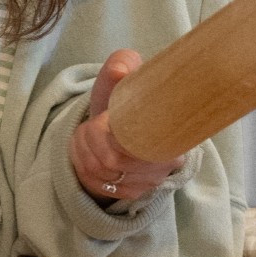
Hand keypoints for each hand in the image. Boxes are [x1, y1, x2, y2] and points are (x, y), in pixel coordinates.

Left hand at [69, 50, 184, 205]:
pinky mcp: (133, 192)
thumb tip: (119, 72)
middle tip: (86, 126)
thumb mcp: (123, 73)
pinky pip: (98, 186)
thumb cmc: (124, 97)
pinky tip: (84, 152)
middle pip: (113, 161)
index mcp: (173, 131)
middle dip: (88, 140)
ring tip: (82, 136)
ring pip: (102, 174)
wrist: (119, 123)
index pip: (137, 145)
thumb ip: (122, 64)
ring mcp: (150, 181)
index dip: (108, 134)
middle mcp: (168, 162)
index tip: (102, 119)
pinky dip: (82, 166)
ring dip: (82, 152)